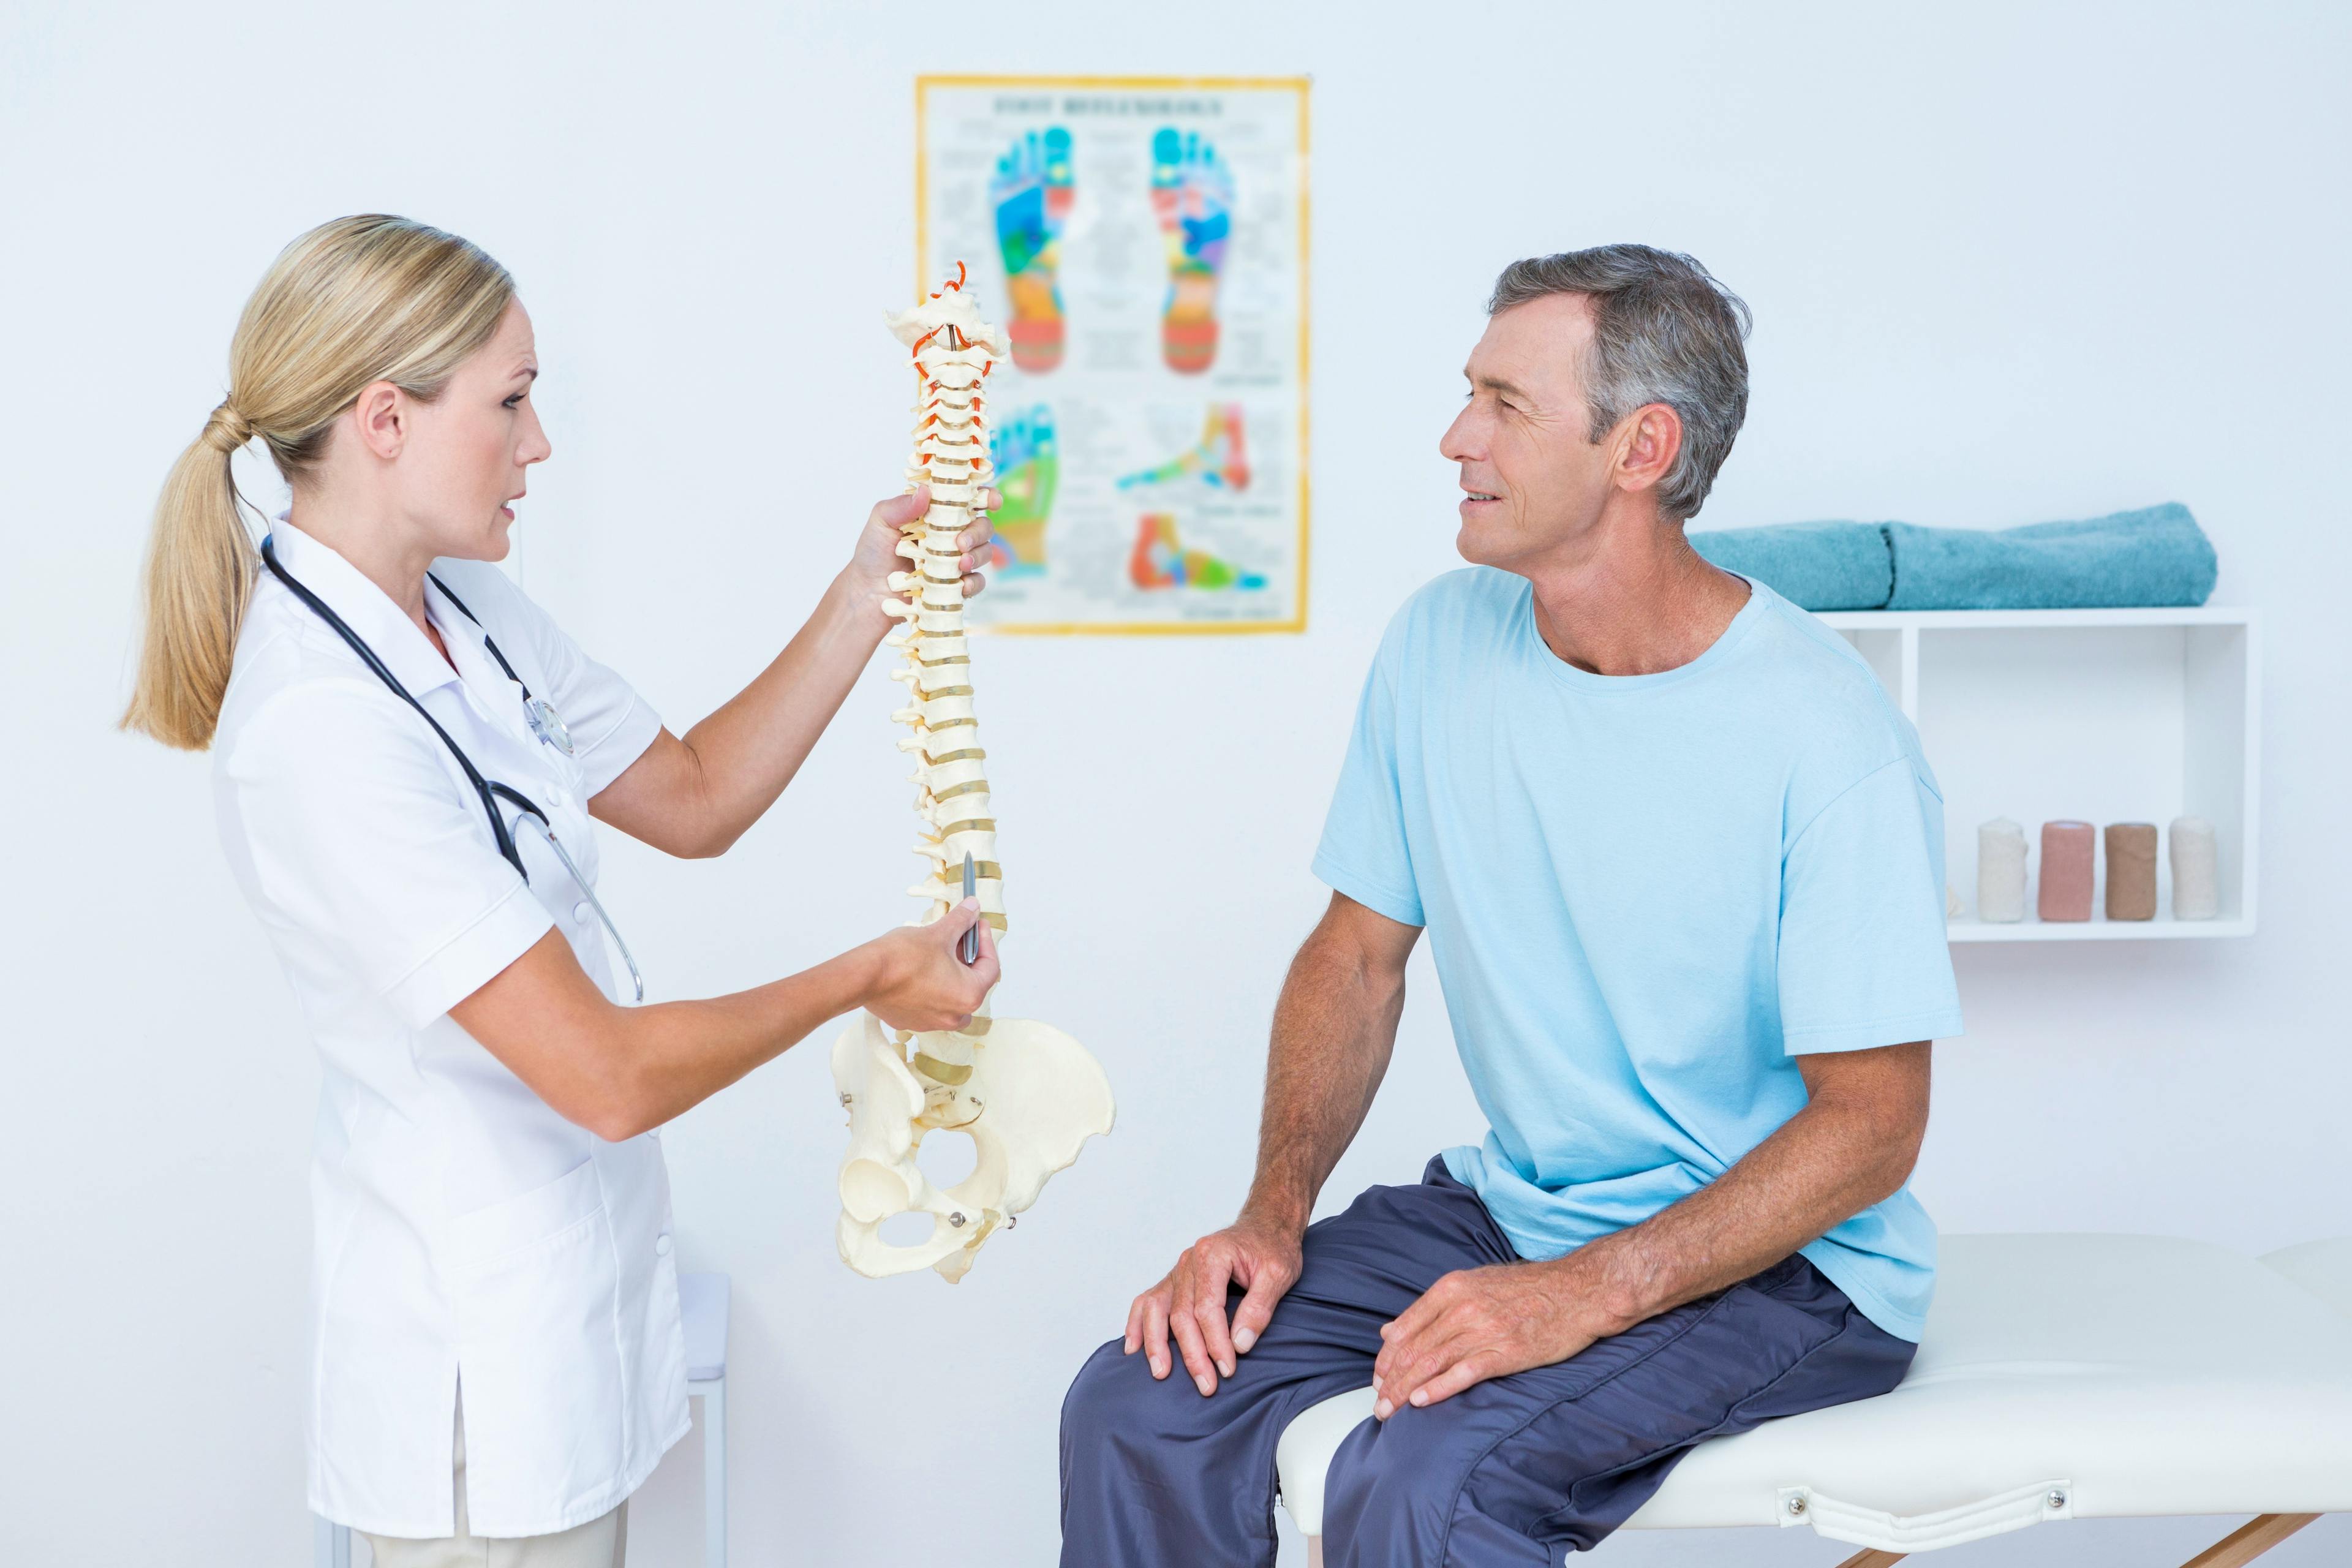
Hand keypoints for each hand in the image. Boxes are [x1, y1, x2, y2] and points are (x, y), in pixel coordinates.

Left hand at [847, 485, 1001, 608]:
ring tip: (961, 564)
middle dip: (979, 531)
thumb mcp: (881, 522)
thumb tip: (925, 492)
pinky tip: (961, 585)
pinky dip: (974, 582)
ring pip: (984, 552)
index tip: (992, 501)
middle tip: (962, 543)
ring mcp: (955, 559)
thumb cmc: (872, 553)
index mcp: (937, 513)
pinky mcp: (956, 583)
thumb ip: (901, 506)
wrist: (868, 593)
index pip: (967, 498)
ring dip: (978, 556)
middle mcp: (951, 533)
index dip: (985, 496)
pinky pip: (977, 581)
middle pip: (983, 525)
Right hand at [858, 900, 999, 1033]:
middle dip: (967, 956)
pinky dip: (931, 986)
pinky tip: (921, 968)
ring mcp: (932, 1022)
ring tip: (939, 950)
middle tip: (958, 935)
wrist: (864, 976)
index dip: (985, 941)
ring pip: (951, 995)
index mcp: (969, 995)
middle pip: (972, 982)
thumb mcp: (939, 933)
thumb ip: (961, 921)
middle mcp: (954, 1015)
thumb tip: (973, 908)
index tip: (977, 925)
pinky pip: (930, 1003)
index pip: (990, 966)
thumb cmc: (902, 958)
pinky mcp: (911, 1021)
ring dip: (950, 973)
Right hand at [1125, 1209, 1302, 1394]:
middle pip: (1181, 1314)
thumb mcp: (1278, 1275)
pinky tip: (1133, 1348)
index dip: (1215, 1342)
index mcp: (1212, 1255)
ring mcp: (1178, 1271)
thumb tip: (1240, 1344)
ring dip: (1156, 1344)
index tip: (1227, 1369)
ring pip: (1157, 1309)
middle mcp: (1188, 1261)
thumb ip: (1260, 1308)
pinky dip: (1137, 1324)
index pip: (1207, 1308)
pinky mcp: (1175, 1281)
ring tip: (1161, 1373)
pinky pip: (1148, 1301)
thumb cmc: (1272, 1249)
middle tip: (1207, 1386)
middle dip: (1192, 1354)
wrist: (1265, 1227)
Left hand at [1371, 1259, 1615, 1417]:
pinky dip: (1438, 1389)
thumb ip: (1433, 1307)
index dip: (1386, 1358)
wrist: (1579, 1291)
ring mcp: (1484, 1330)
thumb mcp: (1475, 1283)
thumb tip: (1390, 1329)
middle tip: (1379, 1404)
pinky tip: (1421, 1402)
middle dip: (1390, 1380)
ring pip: (1431, 1363)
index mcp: (1451, 1287)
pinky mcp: (1506, 1353)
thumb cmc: (1529, 1288)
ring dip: (1405, 1391)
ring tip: (1390, 1411)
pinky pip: (1463, 1374)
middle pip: (1413, 1349)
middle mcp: (1462, 1307)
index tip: (1378, 1377)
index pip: (1405, 1327)